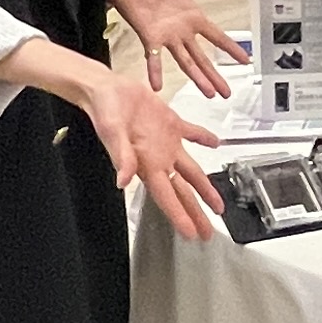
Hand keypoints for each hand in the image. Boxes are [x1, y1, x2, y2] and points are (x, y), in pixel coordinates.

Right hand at [93, 80, 230, 240]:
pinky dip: (204, 139)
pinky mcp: (169, 124)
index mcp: (147, 164)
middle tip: (207, 231)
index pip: (167, 198)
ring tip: (216, 203)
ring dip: (204, 187)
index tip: (192, 233)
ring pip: (190, 171)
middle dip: (195, 212)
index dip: (180, 217)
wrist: (104, 89)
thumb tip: (123, 181)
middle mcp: (159, 158)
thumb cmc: (104, 111)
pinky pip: (192, 135)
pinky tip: (216, 144)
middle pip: (182, 192)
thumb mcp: (112, 134)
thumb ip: (121, 157)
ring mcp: (166, 143)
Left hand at [110, 0, 248, 97]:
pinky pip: (153, 57)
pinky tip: (157, 86)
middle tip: (226, 92)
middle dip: (215, 76)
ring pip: (185, 62)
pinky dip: (155, 71)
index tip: (245, 60)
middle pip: (203, 58)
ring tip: (208, 93)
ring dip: (197, 78)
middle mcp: (183, 32)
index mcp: (194, 18)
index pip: (218, 37)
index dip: (231, 48)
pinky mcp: (150, 37)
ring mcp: (167, 37)